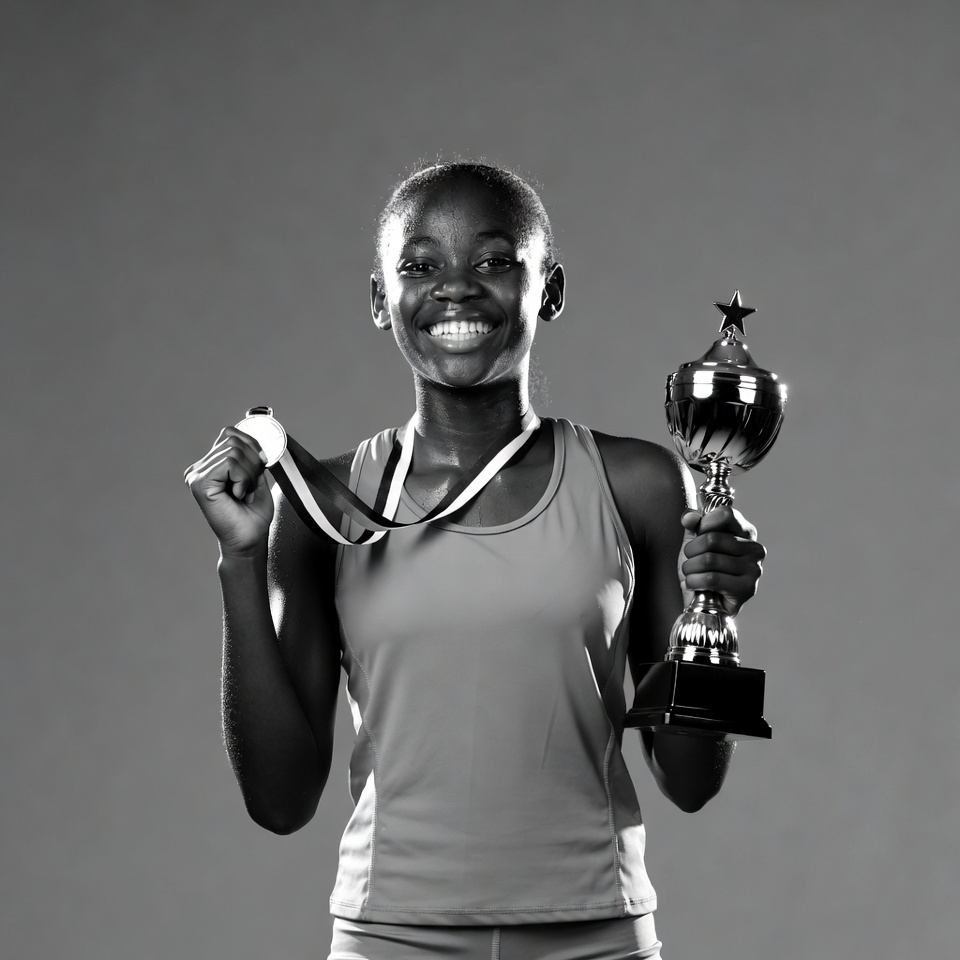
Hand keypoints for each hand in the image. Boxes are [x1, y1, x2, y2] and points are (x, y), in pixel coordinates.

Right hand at [184, 427, 273, 557]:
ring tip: (243, 493)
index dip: (252, 447)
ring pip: (234, 450)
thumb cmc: (253, 516)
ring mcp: (197, 475)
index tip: (258, 470)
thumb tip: (257, 438)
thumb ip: (252, 456)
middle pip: (233, 439)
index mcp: (211, 465)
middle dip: (253, 461)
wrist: (249, 541)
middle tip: (250, 487)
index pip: (231, 434)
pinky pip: (230, 462)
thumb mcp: (257, 478)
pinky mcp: (200, 483)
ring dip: (248, 473)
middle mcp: (200, 468)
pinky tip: (238, 495)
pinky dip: (243, 478)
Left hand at [679, 505, 764, 615]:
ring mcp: (754, 569)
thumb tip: (689, 517)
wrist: (704, 603)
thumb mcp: (694, 542)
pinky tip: (694, 584)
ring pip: (709, 560)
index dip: (704, 523)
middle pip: (712, 538)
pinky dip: (694, 581)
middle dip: (691, 551)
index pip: (726, 514)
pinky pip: (712, 579)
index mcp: (746, 532)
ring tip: (690, 573)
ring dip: (690, 568)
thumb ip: (692, 525)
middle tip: (689, 560)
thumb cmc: (702, 570)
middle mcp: (755, 549)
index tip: (697, 534)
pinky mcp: (748, 588)